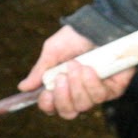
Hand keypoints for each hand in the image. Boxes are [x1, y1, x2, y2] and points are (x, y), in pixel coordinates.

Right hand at [19, 24, 134, 118]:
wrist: (101, 24)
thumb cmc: (77, 36)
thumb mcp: (54, 50)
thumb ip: (40, 70)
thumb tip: (22, 88)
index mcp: (63, 86)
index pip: (53, 108)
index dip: (48, 105)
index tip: (45, 93)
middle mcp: (80, 93)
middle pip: (68, 113)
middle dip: (62, 97)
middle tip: (61, 77)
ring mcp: (97, 92)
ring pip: (84, 105)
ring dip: (76, 86)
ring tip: (76, 65)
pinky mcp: (114, 88)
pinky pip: (101, 96)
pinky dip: (91, 83)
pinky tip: (89, 69)